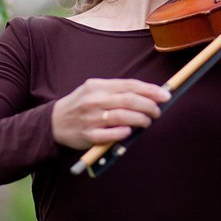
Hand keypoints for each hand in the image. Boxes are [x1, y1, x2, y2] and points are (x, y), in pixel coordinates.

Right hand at [51, 78, 171, 149]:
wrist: (54, 122)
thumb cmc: (82, 105)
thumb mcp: (95, 90)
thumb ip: (118, 91)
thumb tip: (149, 95)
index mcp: (98, 86)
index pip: (129, 85)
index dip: (150, 90)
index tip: (165, 95)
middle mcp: (94, 100)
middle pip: (128, 100)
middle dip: (148, 105)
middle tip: (158, 111)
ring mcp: (90, 118)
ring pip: (122, 117)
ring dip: (140, 119)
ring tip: (147, 122)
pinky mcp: (88, 135)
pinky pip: (109, 135)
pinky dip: (123, 133)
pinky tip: (130, 132)